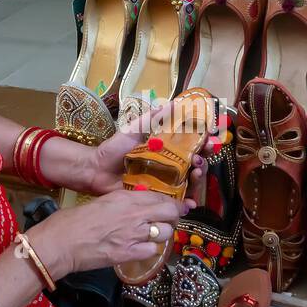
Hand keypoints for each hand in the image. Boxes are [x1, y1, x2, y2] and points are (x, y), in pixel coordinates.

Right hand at [25, 189, 191, 276]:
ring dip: (162, 235)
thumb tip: (134, 208)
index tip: (170, 206)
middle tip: (168, 220)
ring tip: (153, 237)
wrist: (60, 244)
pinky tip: (141, 250)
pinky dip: (150, 251)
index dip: (169, 202)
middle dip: (173, 216)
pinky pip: (153, 251)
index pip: (159, 196)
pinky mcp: (129, 254)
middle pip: (170, 212)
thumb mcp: (100, 202)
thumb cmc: (71, 221)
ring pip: (165, 233)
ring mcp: (134, 235)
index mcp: (124, 197)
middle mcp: (134, 214)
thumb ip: (121, 204)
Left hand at [77, 103, 206, 196]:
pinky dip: (186, 203)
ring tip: (195, 175)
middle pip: (195, 166)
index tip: (209, 140)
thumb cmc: (115, 149)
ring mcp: (165, 184)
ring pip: (189, 184)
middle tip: (199, 161)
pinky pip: (175, 202)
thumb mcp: (133, 130)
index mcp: (167, 150)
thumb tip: (170, 103)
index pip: (191, 146)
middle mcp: (170, 167)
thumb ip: (151, 119)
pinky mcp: (157, 198)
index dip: (204, 144)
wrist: (96, 170)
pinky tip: (190, 203)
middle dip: (203, 163)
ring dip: (198, 180)